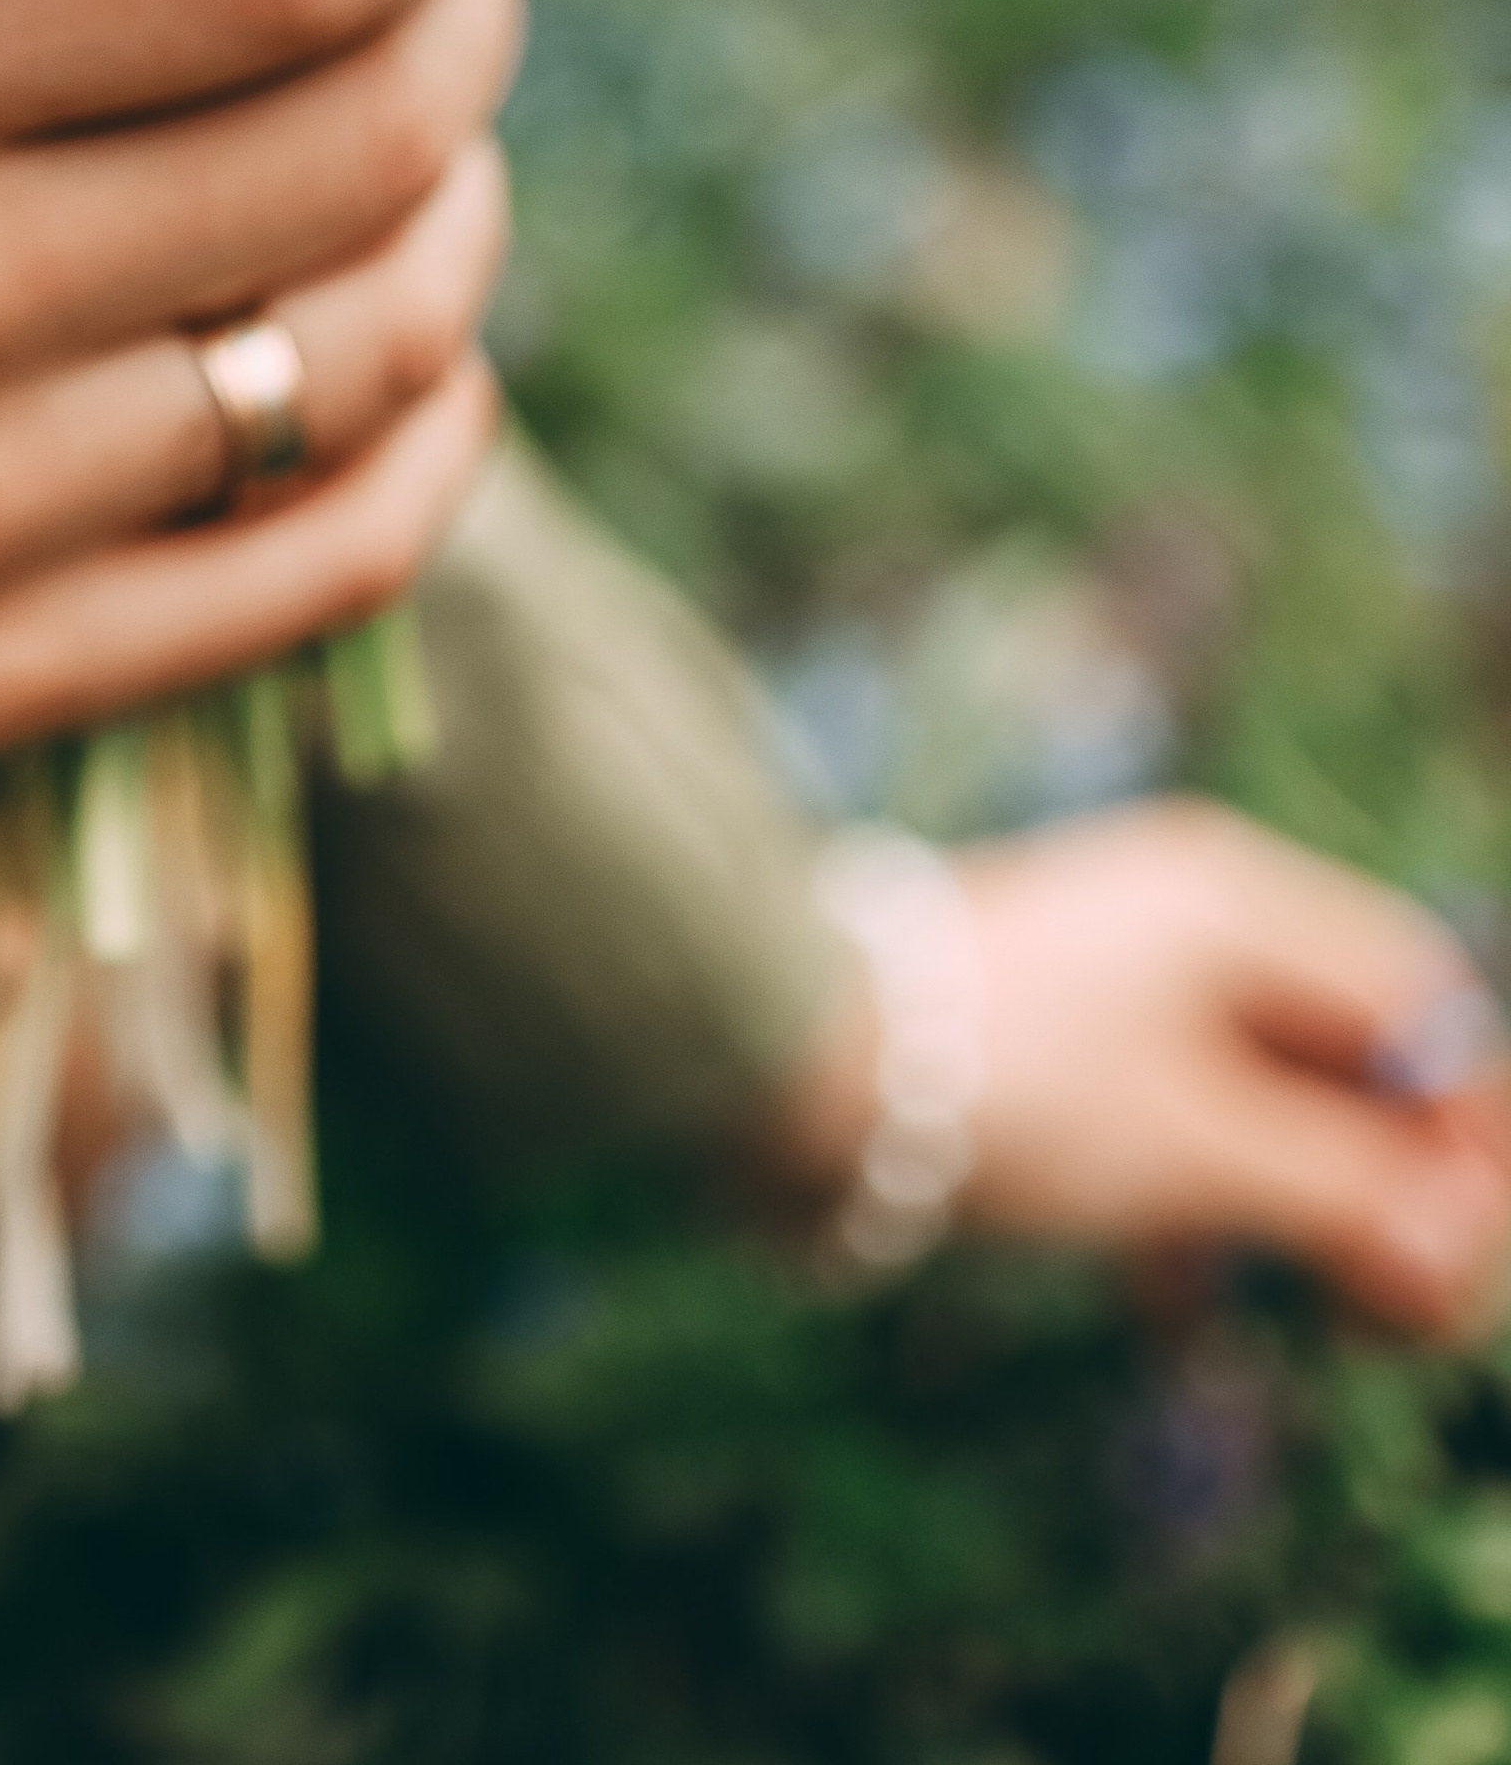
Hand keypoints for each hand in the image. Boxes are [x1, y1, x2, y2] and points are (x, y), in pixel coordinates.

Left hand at [775, 800, 1510, 1335]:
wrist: (786, 1044)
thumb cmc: (1010, 1082)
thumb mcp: (1197, 1148)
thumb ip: (1342, 1194)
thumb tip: (1454, 1248)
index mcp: (1241, 905)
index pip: (1420, 999)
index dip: (1464, 1129)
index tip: (1461, 1257)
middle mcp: (1187, 916)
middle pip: (1345, 1045)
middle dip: (1387, 1178)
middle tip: (1400, 1318)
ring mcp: (1113, 968)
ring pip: (1254, 1087)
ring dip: (1296, 1200)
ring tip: (1310, 1325)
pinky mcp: (1047, 1033)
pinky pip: (1165, 1110)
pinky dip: (1194, 1198)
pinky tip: (1177, 1300)